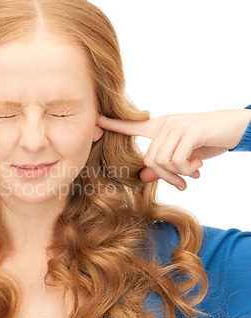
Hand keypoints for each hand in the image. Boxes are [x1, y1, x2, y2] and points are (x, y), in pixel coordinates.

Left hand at [96, 109, 250, 190]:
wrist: (236, 127)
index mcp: (159, 127)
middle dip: (165, 177)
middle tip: (183, 183)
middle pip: (149, 159)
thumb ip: (162, 165)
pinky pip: (176, 160)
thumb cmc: (207, 141)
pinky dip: (186, 169)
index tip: (95, 121)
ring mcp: (176, 126)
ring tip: (193, 173)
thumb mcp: (182, 155)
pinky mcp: (189, 131)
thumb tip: (141, 177)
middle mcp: (164, 124)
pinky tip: (198, 167)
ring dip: (178, 174)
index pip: (131, 125)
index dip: (112, 124)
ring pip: (161, 161)